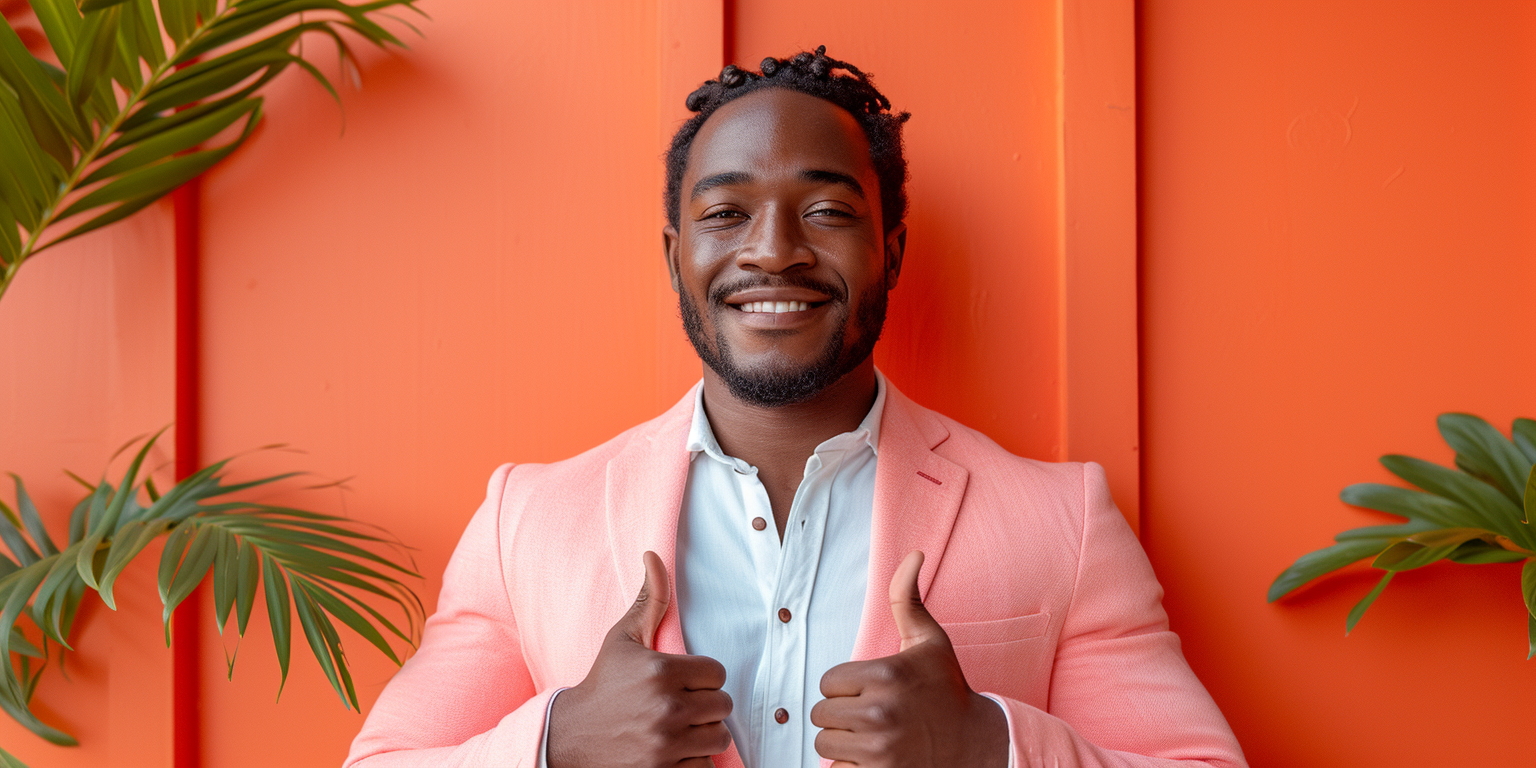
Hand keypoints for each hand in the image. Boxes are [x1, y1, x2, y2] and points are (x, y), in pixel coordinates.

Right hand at [546, 551, 732, 767]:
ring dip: (703, 735)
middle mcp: (666, 708)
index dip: (703, 678)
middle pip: (722, 707)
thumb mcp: (622, 639)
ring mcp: (666, 744)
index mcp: (660, 671)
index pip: (717, 673)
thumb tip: (653, 555)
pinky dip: (694, 762)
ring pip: (718, 738)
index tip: (683, 683)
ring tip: (678, 728)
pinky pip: (705, 766)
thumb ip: (649, 600)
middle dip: (705, 706)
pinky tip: (672, 751)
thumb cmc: (603, 686)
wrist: (571, 738)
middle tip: (680, 706)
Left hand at [811, 551, 1009, 767]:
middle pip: (821, 714)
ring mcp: (879, 748)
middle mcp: (880, 711)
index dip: (845, 688)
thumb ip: (907, 598)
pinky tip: (873, 758)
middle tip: (871, 716)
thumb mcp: (930, 642)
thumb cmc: (947, 690)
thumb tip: (913, 553)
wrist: (977, 745)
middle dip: (841, 716)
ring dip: (843, 743)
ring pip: (825, 744)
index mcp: (886, 674)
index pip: (827, 683)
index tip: (870, 691)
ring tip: (872, 736)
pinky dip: (849, 767)